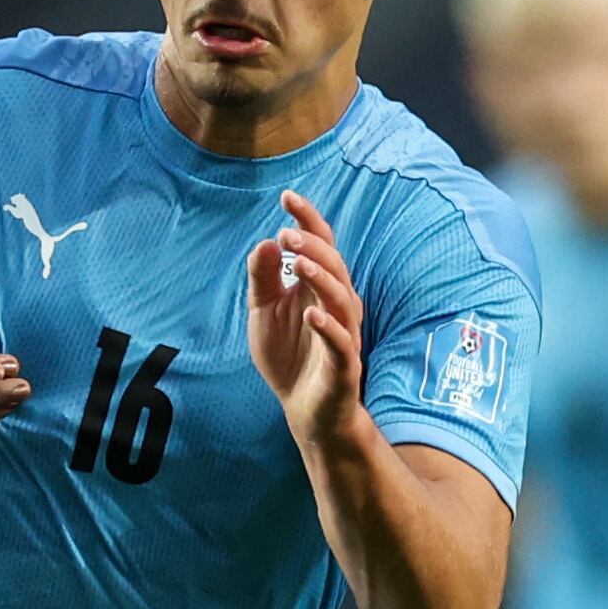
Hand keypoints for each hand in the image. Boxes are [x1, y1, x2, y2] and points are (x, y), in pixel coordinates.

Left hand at [244, 191, 365, 442]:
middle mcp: (337, 306)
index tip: (286, 196)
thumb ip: (263, 279)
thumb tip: (267, 242)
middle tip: (287, 232)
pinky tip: (311, 315)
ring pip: (342, 299)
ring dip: (322, 278)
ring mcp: (343, 335)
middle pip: (334, 266)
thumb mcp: (263, 312)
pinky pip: (341, 343)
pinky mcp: (344, 366)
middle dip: (313, 246)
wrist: (305, 411)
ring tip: (298, 262)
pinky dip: (328, 328)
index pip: (320, 246)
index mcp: (319, 289)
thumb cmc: (289, 357)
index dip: (307, 220)